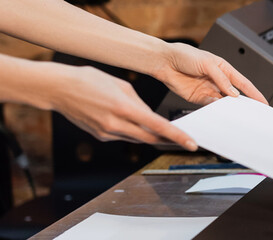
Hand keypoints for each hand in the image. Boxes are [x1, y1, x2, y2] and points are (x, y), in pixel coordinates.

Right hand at [51, 66, 197, 150]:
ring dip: (151, 136)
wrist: (58, 88)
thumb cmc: (88, 80)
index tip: (191, 143)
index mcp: (124, 108)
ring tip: (165, 132)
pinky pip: (124, 137)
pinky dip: (133, 132)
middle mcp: (115, 124)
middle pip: (151, 138)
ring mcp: (107, 133)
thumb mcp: (121, 85)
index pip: (158, 127)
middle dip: (169, 140)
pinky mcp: (100, 136)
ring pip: (138, 139)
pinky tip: (134, 123)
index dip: (177, 137)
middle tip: (185, 141)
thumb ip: (140, 104)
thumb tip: (151, 117)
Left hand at [151, 42, 267, 104]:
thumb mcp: (208, 63)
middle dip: (244, 104)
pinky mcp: (199, 98)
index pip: (243, 83)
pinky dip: (215, 110)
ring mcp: (209, 90)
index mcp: (224, 69)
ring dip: (229, 108)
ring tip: (235, 113)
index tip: (263, 103)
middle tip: (252, 113)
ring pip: (224, 103)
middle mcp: (218, 81)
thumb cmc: (185, 55)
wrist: (164, 61)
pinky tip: (218, 110)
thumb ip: (222, 79)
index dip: (254, 93)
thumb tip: (233, 93)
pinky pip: (210, 106)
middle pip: (235, 95)